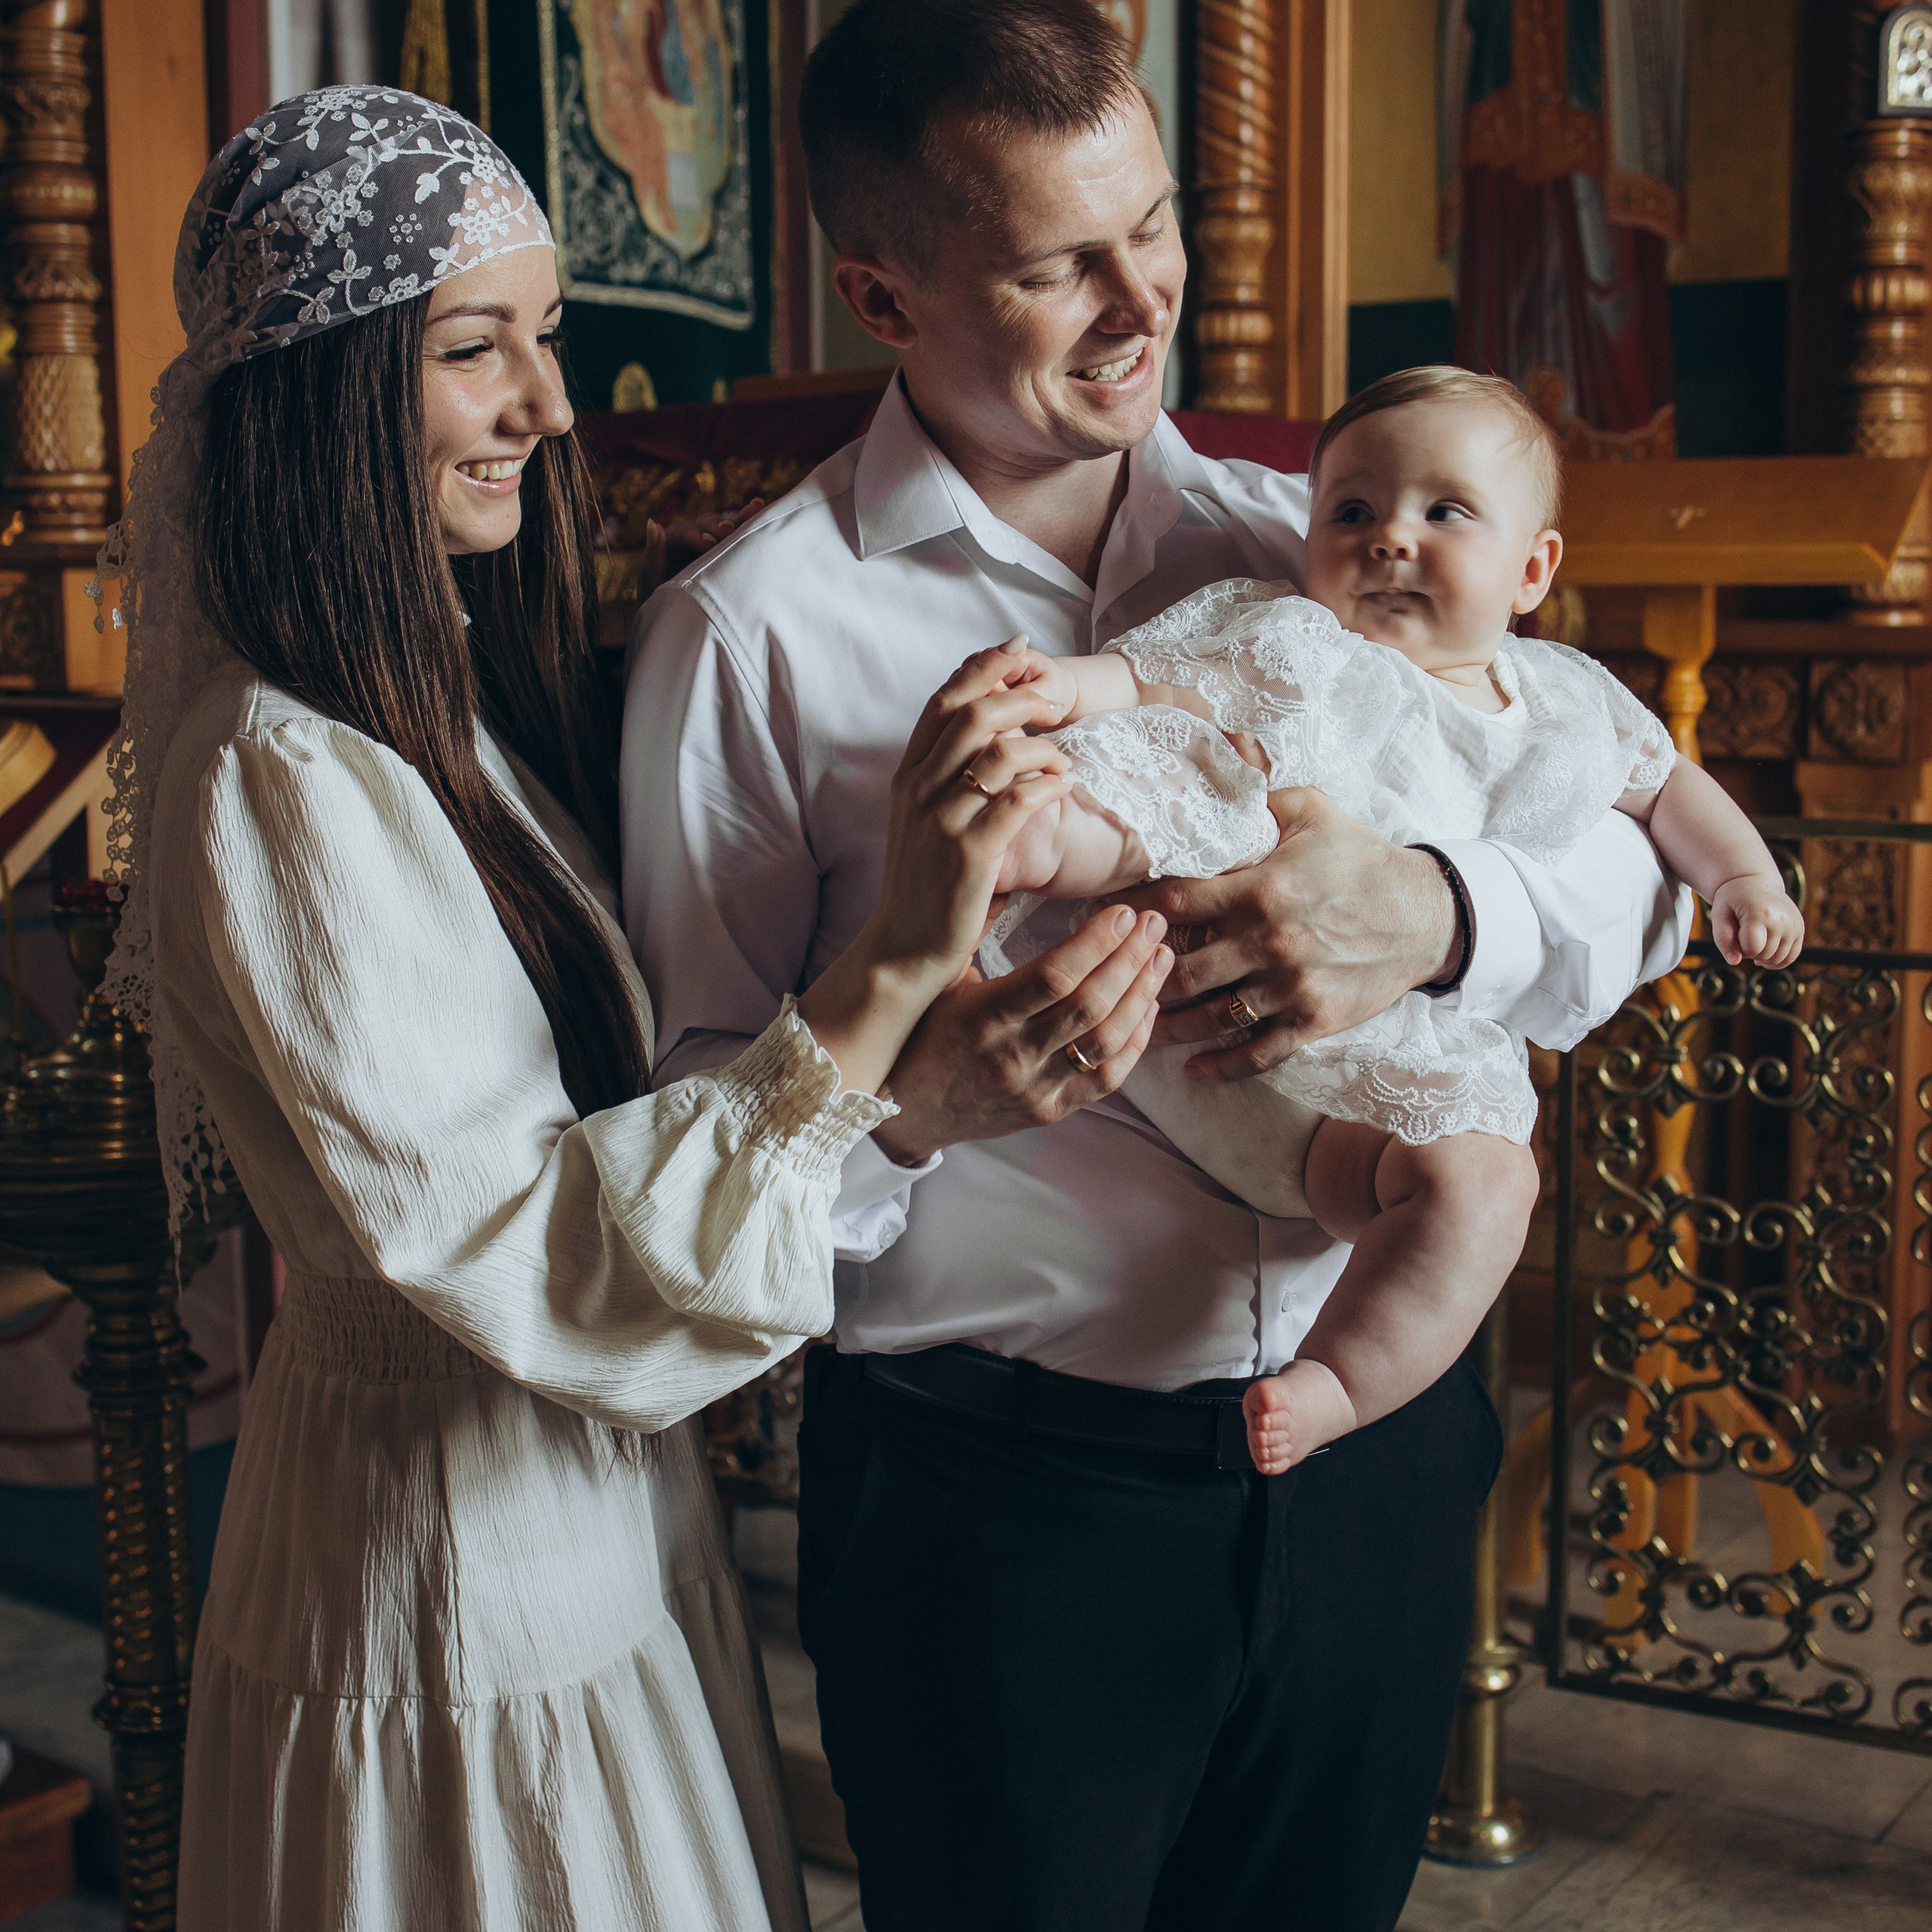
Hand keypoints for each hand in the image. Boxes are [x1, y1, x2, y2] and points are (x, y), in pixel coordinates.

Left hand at [636, 500, 768, 594]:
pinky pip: (740, 536)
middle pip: (706, 524)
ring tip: (755, 508)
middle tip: (728, 530)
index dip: (694, 535)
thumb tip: (653, 523)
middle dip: (717, 526)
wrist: (678, 625)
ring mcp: (714, 545)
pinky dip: (750, 523)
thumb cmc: (662, 605)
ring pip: (727, 527)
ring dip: (740, 518)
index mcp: (671, 543)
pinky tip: (760, 508)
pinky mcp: (730, 553)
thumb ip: (654, 554)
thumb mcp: (653, 582)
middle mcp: (693, 539)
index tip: (707, 543)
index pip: (682, 532)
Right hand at [796, 645, 1071, 1096]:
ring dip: (1040, 744)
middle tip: (1055, 699)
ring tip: (1064, 758)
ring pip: (994, 751)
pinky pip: (1015, 801)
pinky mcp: (969, 856)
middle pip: (971, 713)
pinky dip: (1045, 785)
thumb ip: (947, 780)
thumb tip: (989, 736)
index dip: (982, 667)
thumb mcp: (925, 824)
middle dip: (1019, 694)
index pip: (944, 701)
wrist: (903, 952)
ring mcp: (941, 822)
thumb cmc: (926, 889)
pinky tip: (1063, 788)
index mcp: (909, 778)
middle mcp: (919, 791)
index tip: (1020, 649)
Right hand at [872, 905, 1172, 1162]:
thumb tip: (1001, 864)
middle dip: (1130, 959)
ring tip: (1162, 957)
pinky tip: (1148, 1007)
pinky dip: (1134, 1042)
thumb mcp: (938, 980)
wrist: (906, 1112)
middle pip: (1089, 1005)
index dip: (1096, 942)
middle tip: (1154, 923)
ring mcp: (1034, 1088)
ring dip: (1142, 995)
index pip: (1054, 977)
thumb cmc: (921, 1033)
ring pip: (1105, 1041)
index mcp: (982, 1016)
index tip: (1122, 912)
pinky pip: (1105, 1080)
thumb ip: (972, 931)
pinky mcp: (1049, 1112)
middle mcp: (1011, 1055)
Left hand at [1114, 787, 1456, 1081]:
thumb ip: (1256, 798)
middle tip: (1115, 978)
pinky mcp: (1315, 1020)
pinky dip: (1221, 1066)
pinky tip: (1194, 1069)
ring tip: (1141, 1021)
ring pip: (1211, 1017)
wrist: (1428, 914)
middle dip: (1145, 975)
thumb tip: (1209, 778)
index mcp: (1263, 887)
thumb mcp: (1312, 811)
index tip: (1106, 916)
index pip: (1177, 903)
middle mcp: (1271, 941)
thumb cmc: (1363, 858)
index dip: (1135, 912)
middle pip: (1183, 969)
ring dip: (1170, 1025)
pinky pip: (1258, 1052)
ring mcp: (1292, 986)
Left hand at [1711, 875, 1802, 968]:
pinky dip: (1776, 960)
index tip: (1736, 933)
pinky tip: (1765, 951)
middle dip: (1750, 952)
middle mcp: (1782, 920)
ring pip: (1778, 960)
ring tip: (1754, 940)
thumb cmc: (1734, 901)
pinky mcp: (1800, 930)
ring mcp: (1794, 925)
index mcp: (1761, 914)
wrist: (1756, 884)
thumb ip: (1723, 939)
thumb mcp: (1720, 915)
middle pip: (1765, 955)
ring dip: (1762, 957)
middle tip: (1744, 934)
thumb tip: (1734, 961)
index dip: (1740, 948)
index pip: (1752, 949)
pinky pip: (1791, 957)